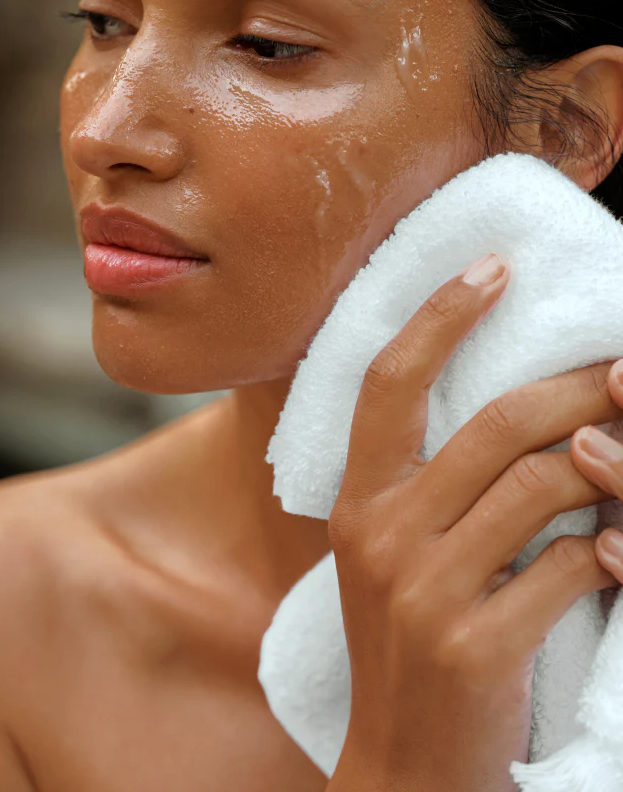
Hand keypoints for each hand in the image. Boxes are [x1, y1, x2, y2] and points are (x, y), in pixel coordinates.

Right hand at [325, 253, 621, 791]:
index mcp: (356, 503)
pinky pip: (567, 567)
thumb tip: (527, 411)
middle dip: (578, 385)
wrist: (404, 766)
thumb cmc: (410, 642)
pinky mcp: (473, 645)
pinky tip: (619, 554)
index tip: (494, 267)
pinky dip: (610, 552)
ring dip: (609, 465)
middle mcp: (380, 534)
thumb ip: (434, 485)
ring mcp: (423, 591)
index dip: (441, 318)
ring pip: (543, 485)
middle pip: (496, 423)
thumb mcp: (397, 555)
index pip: (389, 383)